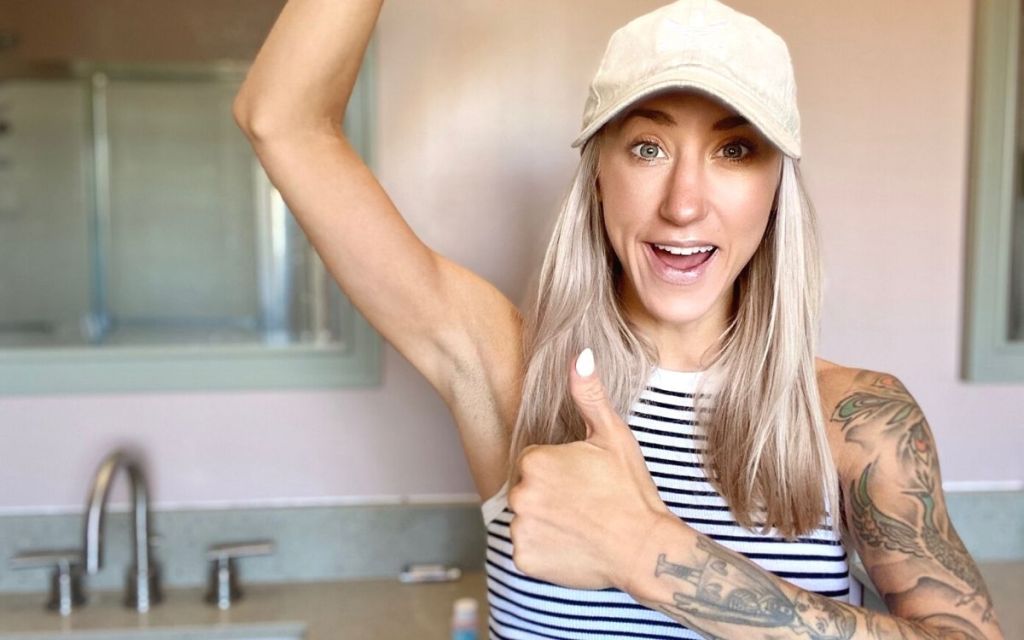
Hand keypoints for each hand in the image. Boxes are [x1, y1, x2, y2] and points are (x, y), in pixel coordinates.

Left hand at [508, 348, 676, 590]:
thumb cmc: (630, 491)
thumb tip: (580, 354)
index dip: (561, 470)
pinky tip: (572, 545)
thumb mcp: (612, 435)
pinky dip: (545, 549)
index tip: (586, 481)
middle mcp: (519, 494)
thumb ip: (589, 393)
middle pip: (526, 488)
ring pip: (526, 518)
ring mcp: (520, 529)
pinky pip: (527, 548)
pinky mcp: (524, 558)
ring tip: (580, 525)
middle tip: (585, 504)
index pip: (534, 461)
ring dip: (546, 521)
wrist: (644, 549)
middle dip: (550, 495)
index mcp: (534, 460)